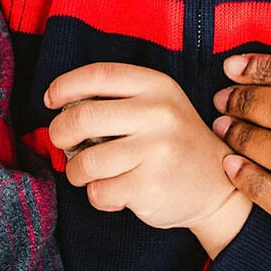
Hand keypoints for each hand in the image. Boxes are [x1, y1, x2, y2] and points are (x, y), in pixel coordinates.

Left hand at [45, 62, 250, 254]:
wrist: (219, 188)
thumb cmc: (174, 144)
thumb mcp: (158, 107)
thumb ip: (118, 100)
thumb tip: (59, 108)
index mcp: (157, 86)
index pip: (99, 75)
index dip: (65, 86)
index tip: (51, 100)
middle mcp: (158, 113)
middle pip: (82, 117)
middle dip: (60, 133)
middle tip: (62, 141)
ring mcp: (156, 151)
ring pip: (85, 161)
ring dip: (76, 170)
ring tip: (89, 173)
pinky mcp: (150, 187)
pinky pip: (98, 191)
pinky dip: (96, 195)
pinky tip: (114, 191)